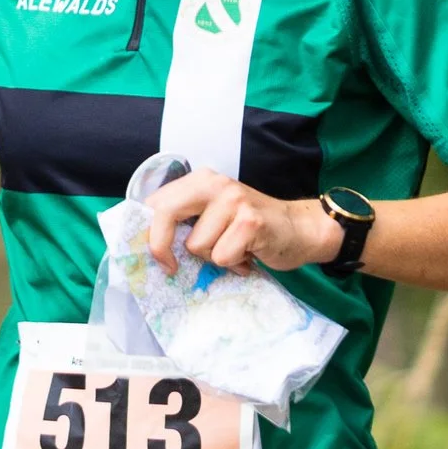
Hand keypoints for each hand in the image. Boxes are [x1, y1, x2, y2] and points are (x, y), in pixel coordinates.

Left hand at [144, 168, 338, 276]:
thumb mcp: (214, 216)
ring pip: (196, 246)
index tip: (153, 256)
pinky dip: (233, 264)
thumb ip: (185, 222)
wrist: (300, 230)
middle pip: (165, 213)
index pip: (156, 202)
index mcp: (200, 180)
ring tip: (233, 251)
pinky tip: (248, 256)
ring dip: (213, 258)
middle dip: (161, 246)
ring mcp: (234, 200)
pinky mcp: (250, 222)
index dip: (146, 232)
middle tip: (170, 268)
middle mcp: (215, 184)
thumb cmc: (251, 229)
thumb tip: (147, 248)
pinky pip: (221, 257)